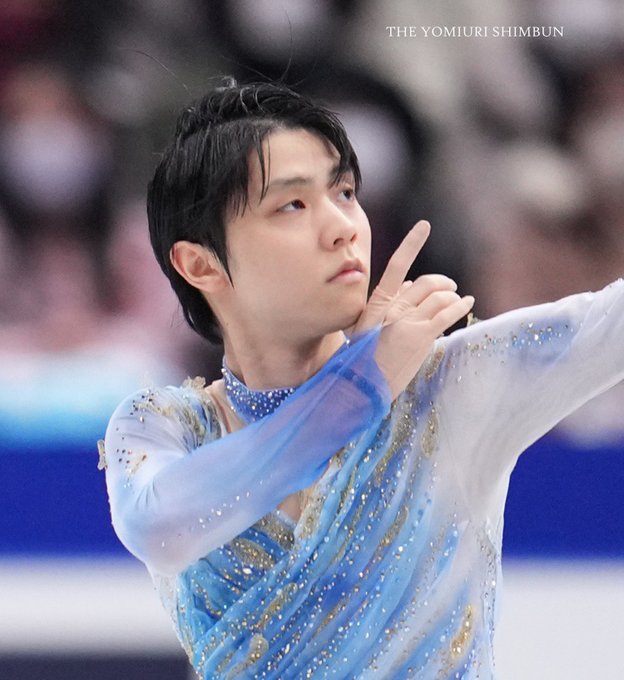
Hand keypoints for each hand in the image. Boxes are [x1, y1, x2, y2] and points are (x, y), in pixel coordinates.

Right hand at [352, 220, 473, 399]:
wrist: (358, 386)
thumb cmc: (360, 360)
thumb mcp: (364, 329)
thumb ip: (385, 305)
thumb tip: (405, 286)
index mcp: (376, 304)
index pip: (396, 266)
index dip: (411, 243)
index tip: (424, 226)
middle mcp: (391, 308)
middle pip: (425, 283)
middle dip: (442, 283)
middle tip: (450, 287)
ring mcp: (405, 321)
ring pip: (439, 297)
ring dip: (452, 296)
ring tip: (458, 300)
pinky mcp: (419, 336)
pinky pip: (446, 314)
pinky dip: (460, 306)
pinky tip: (467, 303)